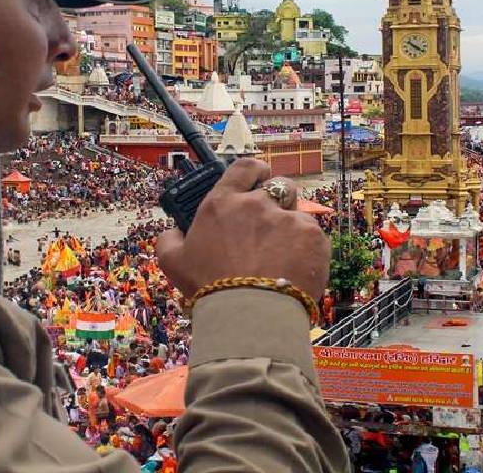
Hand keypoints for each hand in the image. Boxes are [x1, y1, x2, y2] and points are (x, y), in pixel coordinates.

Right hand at [157, 158, 328, 301]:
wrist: (249, 315)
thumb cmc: (209, 289)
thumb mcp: (173, 264)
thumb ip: (169, 240)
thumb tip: (173, 232)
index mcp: (223, 204)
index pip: (245, 167)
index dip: (257, 170)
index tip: (260, 177)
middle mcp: (256, 204)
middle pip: (280, 186)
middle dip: (281, 200)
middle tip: (274, 226)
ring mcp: (287, 218)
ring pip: (298, 214)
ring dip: (293, 229)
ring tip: (284, 257)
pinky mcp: (312, 236)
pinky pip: (314, 236)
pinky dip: (308, 250)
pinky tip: (296, 270)